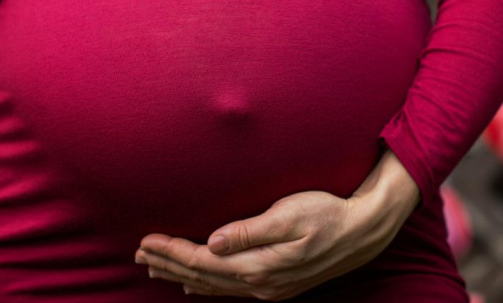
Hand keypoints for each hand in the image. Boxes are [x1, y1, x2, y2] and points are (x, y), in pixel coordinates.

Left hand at [135, 150, 420, 299]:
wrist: (364, 231)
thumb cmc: (328, 213)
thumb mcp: (290, 215)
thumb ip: (249, 231)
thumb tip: (212, 243)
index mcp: (260, 265)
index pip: (203, 262)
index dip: (172, 252)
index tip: (146, 240)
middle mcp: (261, 283)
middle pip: (202, 277)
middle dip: (168, 264)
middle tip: (138, 253)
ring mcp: (269, 288)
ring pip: (214, 286)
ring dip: (182, 275)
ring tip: (154, 267)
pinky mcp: (277, 284)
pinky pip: (230, 289)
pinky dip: (206, 285)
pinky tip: (194, 282)